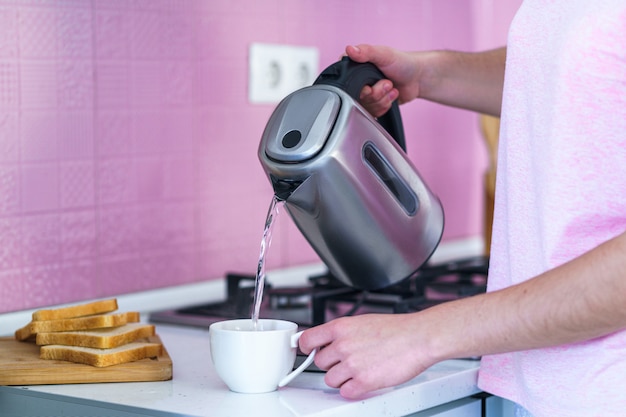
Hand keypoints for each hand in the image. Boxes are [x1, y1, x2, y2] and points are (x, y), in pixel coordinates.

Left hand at [299, 313, 435, 398]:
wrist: (418, 338)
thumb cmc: (397, 329)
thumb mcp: (362, 321)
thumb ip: (343, 332)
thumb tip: (331, 340)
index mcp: (340, 327)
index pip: (307, 339)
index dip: (306, 347)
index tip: (308, 351)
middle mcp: (342, 345)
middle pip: (320, 362)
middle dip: (331, 364)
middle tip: (346, 361)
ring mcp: (352, 364)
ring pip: (330, 379)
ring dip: (341, 378)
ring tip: (357, 371)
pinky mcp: (363, 381)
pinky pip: (345, 392)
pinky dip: (352, 389)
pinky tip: (363, 381)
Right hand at [345, 44, 422, 116]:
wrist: (417, 78)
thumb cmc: (402, 63)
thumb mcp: (384, 54)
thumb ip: (366, 52)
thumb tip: (349, 49)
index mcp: (356, 66)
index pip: (345, 81)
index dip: (360, 87)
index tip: (370, 85)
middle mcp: (358, 81)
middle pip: (357, 98)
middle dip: (376, 93)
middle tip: (387, 83)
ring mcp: (366, 93)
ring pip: (366, 107)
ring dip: (382, 99)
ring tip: (391, 88)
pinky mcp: (373, 104)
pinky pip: (373, 113)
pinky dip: (385, 106)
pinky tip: (391, 96)